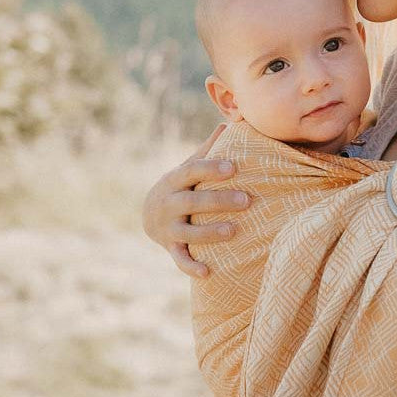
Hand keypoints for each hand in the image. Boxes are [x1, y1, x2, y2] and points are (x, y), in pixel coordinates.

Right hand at [142, 123, 249, 277]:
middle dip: (219, 201)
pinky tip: (208, 272)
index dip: (211, 169)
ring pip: (188, 231)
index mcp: (175, 180)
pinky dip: (191, 266)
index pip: (192, 171)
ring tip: (233, 231)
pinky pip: (179, 259)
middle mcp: (169, 203)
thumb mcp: (188, 167)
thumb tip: (229, 123)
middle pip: (193, 201)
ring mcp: (168, 227)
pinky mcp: (170, 247)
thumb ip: (208, 149)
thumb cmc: (181, 186)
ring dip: (209, 233)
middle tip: (247, 201)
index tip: (234, 168)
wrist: (149, 215)